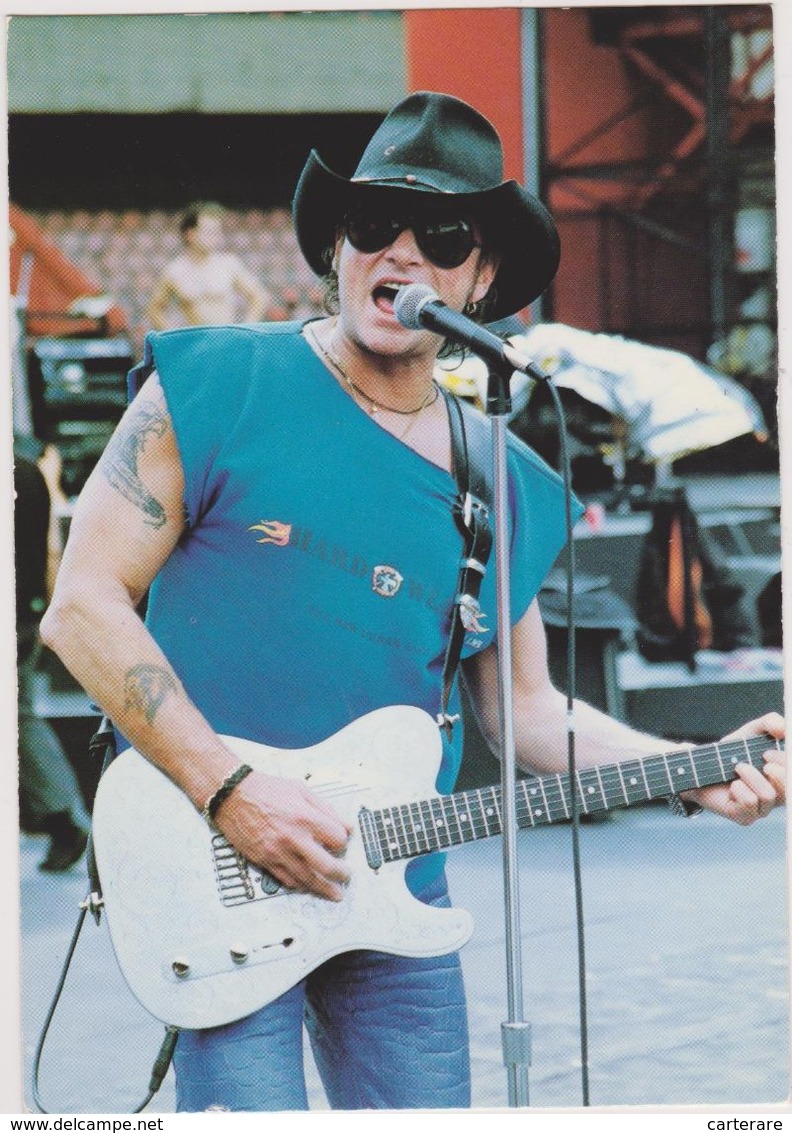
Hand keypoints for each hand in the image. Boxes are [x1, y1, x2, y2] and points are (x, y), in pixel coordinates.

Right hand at [213, 771, 352, 900]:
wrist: (233, 796)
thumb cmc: (265, 790)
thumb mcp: (301, 790)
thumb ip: (326, 809)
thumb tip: (345, 825)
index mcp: (305, 817)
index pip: (337, 839)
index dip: (343, 842)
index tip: (342, 843)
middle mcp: (293, 838)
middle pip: (326, 866)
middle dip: (341, 874)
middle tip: (345, 876)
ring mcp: (278, 852)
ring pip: (307, 879)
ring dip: (324, 888)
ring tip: (334, 892)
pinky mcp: (264, 861)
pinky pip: (286, 880)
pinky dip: (300, 885)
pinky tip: (308, 885)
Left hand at [682, 712, 784, 822]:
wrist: (702, 766)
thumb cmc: (732, 751)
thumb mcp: (752, 731)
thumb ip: (770, 722)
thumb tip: (783, 728)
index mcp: (784, 778)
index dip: (786, 764)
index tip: (767, 753)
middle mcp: (778, 796)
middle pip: (790, 790)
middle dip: (778, 772)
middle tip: (763, 760)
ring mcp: (762, 809)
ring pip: (768, 795)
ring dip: (750, 775)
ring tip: (738, 768)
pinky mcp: (745, 817)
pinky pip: (749, 803)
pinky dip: (739, 788)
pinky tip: (732, 785)